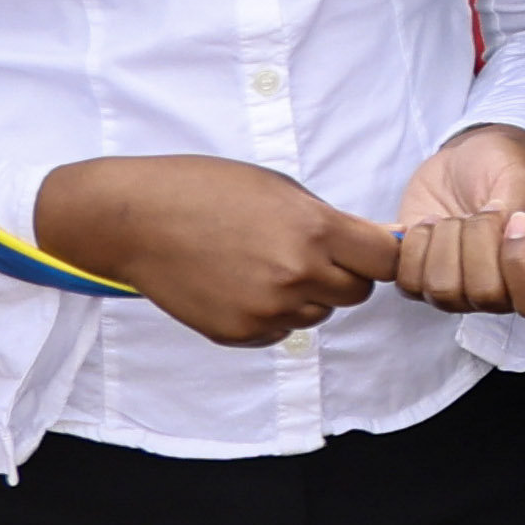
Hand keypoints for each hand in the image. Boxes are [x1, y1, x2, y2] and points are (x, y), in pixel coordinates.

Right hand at [32, 154, 398, 349]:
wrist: (139, 220)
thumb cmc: (211, 190)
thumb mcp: (282, 190)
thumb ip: (331, 222)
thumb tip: (380, 245)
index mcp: (316, 232)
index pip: (385, 261)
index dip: (379, 255)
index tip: (368, 251)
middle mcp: (297, 276)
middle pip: (356, 294)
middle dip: (342, 276)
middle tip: (307, 253)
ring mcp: (267, 310)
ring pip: (317, 315)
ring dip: (305, 296)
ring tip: (262, 264)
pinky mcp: (239, 333)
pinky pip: (279, 332)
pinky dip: (271, 315)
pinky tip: (240, 284)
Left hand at [388, 126, 524, 320]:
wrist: (461, 161)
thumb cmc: (501, 166)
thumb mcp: (522, 177)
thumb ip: (522, 207)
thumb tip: (515, 233)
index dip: (521, 264)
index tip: (516, 219)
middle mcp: (502, 288)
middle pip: (483, 294)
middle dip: (476, 239)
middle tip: (480, 209)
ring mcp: (459, 288)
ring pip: (441, 289)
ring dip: (441, 242)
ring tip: (447, 216)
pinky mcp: (420, 279)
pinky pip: (406, 282)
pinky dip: (409, 247)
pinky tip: (421, 224)